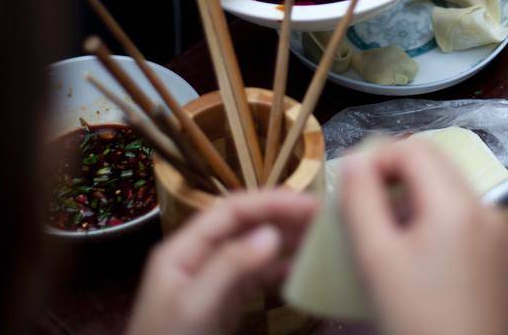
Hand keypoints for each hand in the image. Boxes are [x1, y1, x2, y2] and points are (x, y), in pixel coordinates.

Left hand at [126, 190, 318, 334]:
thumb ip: (230, 267)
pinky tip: (303, 269)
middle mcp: (198, 256)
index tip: (309, 204)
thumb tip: (272, 233)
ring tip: (321, 236)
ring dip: (286, 240)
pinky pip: (256, 277)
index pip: (231, 210)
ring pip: (253, 249)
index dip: (271, 201)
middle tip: (324, 216)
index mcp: (183, 248)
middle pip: (244, 225)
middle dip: (282, 217)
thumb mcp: (196, 306)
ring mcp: (212, 279)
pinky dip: (280, 270)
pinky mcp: (224, 302)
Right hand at [340, 140, 507, 334]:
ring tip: (387, 236)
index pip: (414, 149)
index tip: (350, 187)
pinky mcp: (506, 261)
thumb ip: (360, 200)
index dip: (376, 158)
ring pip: (453, 194)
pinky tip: (419, 261)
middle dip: (396, 176)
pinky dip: (440, 225)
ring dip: (417, 200)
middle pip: (437, 166)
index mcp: (458, 204)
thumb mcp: (376, 259)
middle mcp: (489, 210)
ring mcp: (502, 236)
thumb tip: (352, 161)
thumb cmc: (415, 320)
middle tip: (364, 208)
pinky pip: (469, 223)